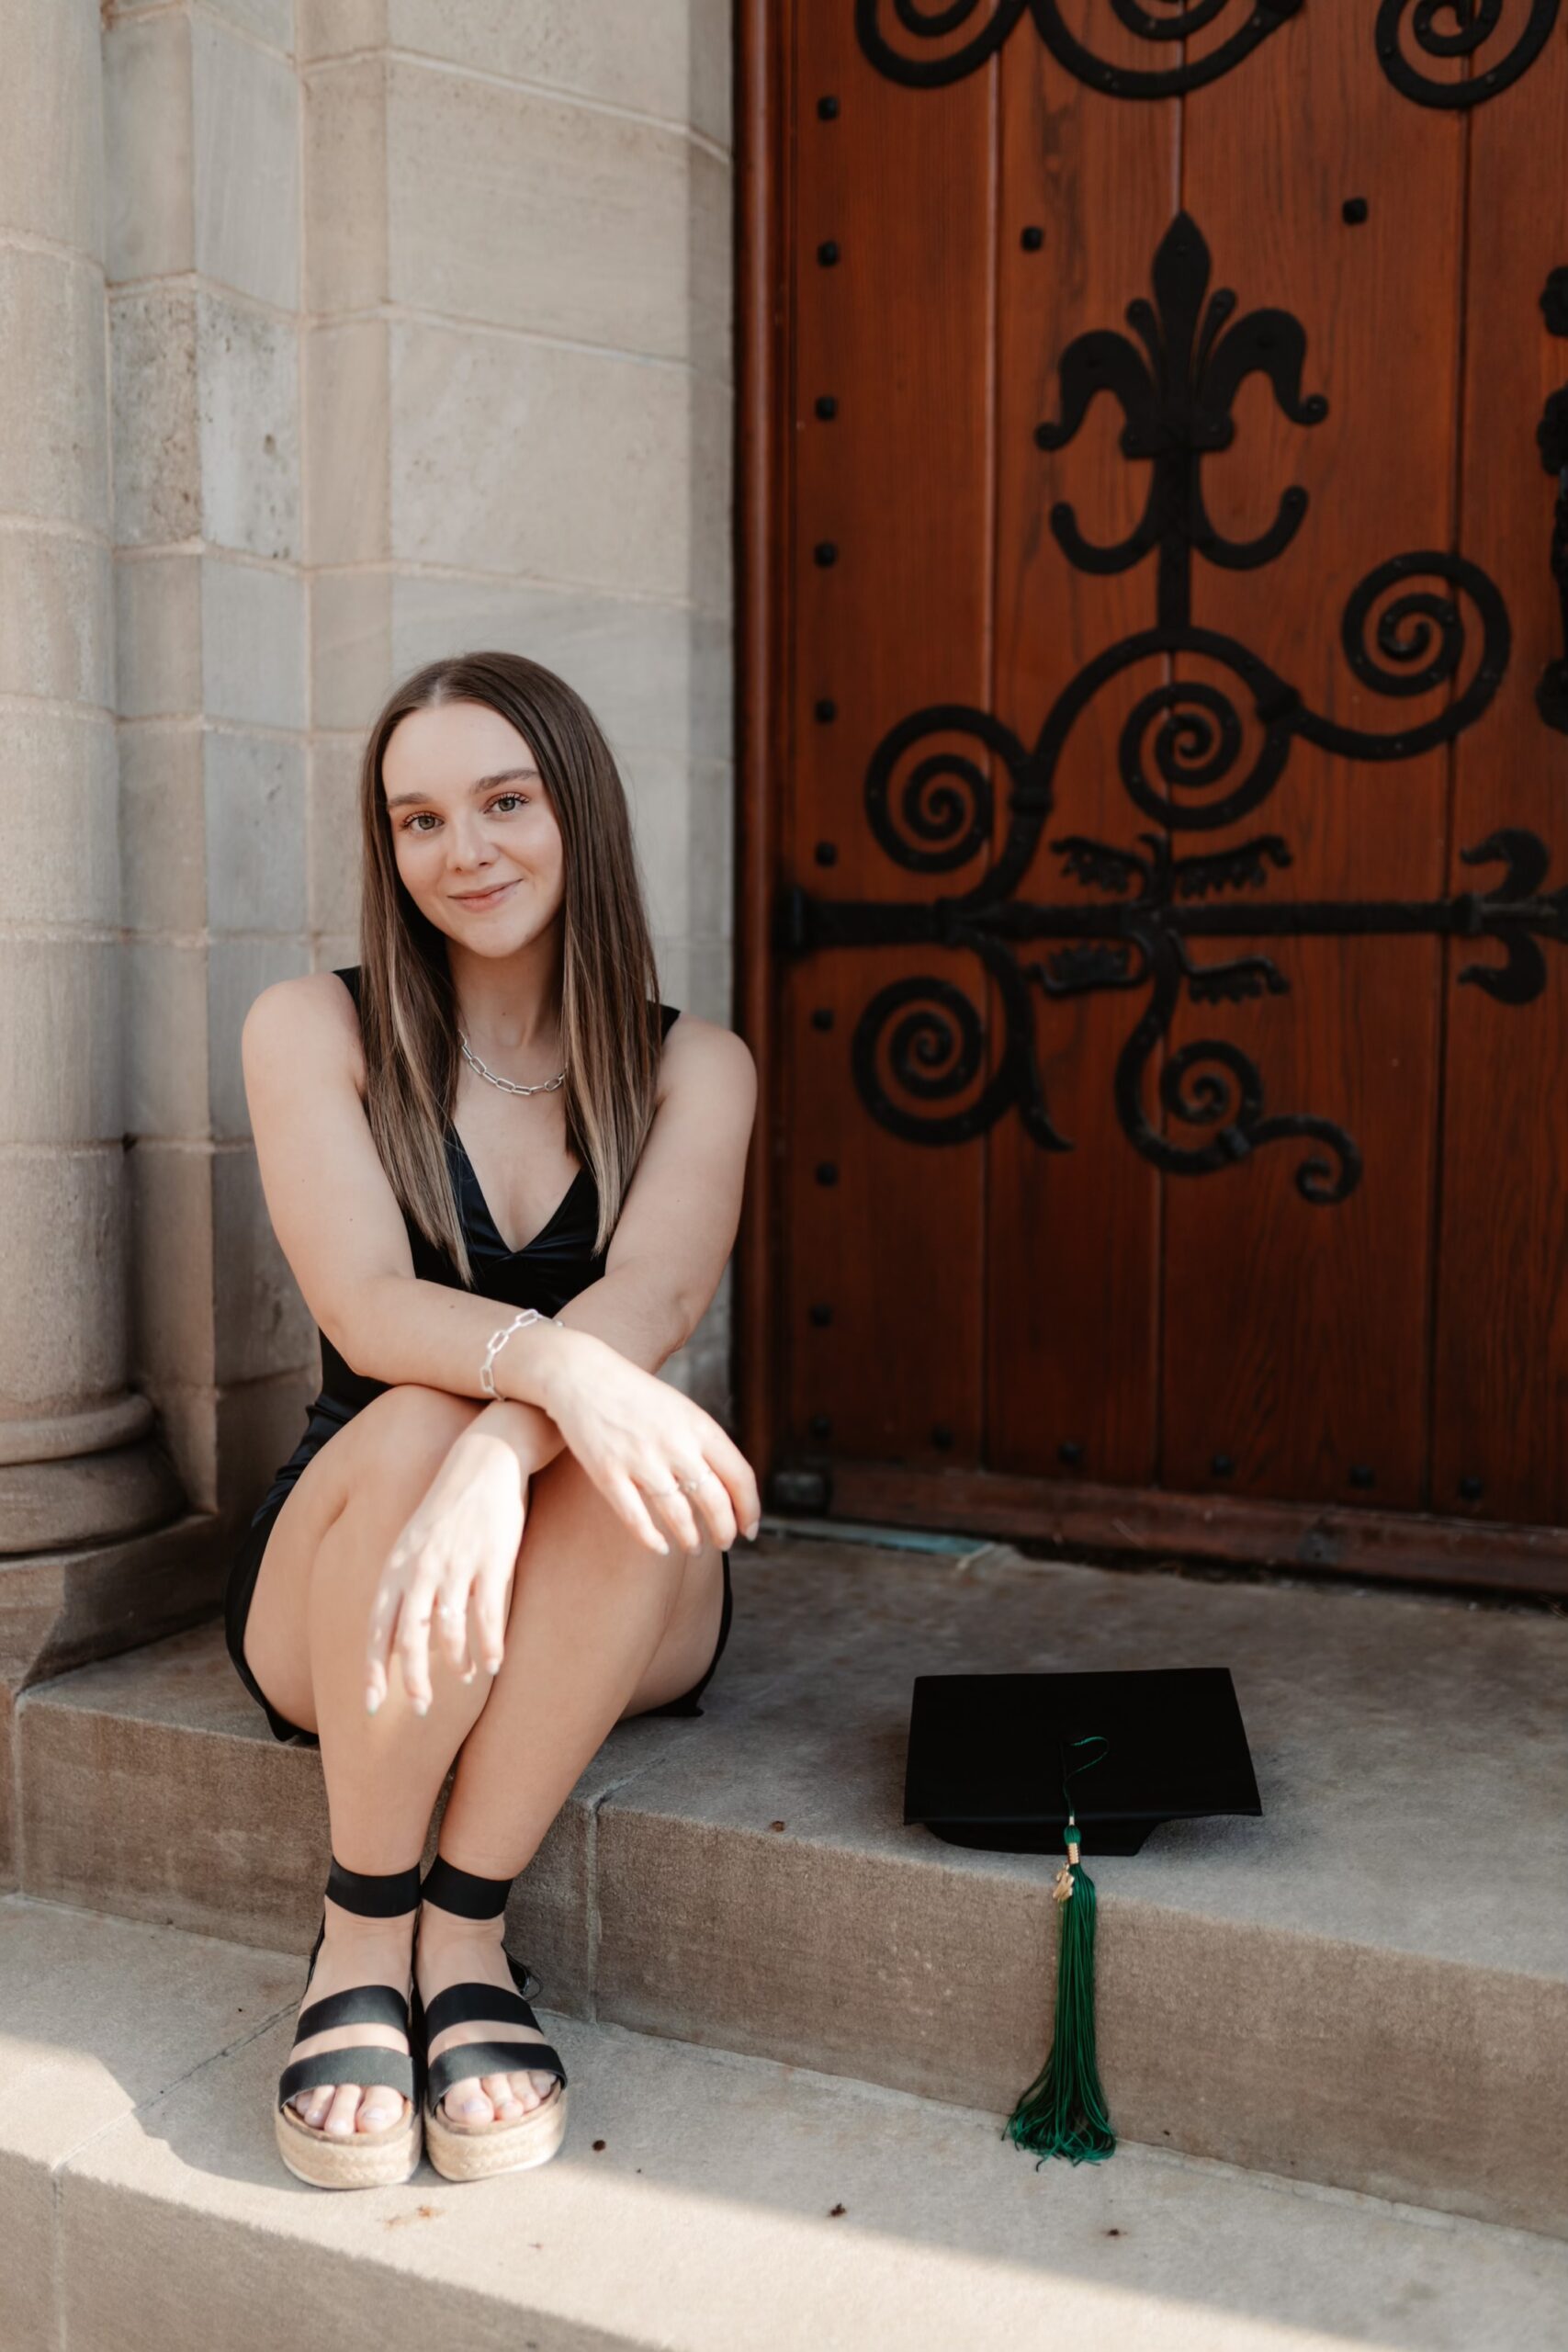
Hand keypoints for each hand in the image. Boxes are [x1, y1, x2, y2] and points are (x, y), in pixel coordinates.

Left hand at [364, 1424, 528, 1714]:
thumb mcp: (412, 1544)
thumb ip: (403, 1588)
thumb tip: (400, 1641)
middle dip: (413, 1680)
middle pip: (409, 1638)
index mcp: (396, 1568)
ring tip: (467, 1678)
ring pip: (449, 1631)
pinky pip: (486, 1616)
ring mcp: (455, 1566)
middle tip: (421, 1711)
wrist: (485, 1460)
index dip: (373, 1670)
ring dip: (456, 1663)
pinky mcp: (491, 1561)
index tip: (370, 1707)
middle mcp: (420, 1570)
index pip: (377, 1629)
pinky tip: (493, 1664)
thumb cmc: (448, 1509)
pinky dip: (489, 1645)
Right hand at [539, 1330, 761, 1558]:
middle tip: (724, 1542)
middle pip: (715, 1502)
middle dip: (725, 1531)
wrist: (582, 1376)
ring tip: (694, 1546)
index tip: (749, 1528)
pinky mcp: (608, 1474)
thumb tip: (731, 1489)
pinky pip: (636, 1520)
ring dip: (691, 1539)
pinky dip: (652, 1540)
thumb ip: (705, 1444)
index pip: (740, 1476)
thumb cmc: (637, 1397)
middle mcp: (675, 1444)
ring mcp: (640, 1460)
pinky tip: (660, 1547)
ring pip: (679, 1517)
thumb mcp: (682, 1410)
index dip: (750, 1509)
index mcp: (699, 1426)